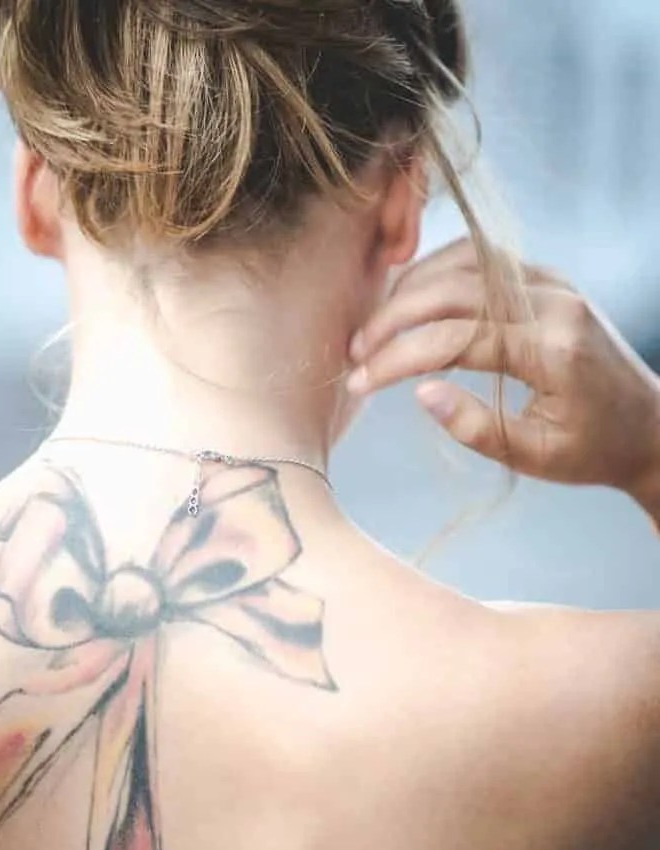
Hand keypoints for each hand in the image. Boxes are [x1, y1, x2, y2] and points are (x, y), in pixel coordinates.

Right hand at [346, 239, 659, 505]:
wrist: (647, 425)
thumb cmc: (590, 449)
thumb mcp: (533, 455)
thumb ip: (476, 427)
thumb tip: (420, 392)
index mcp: (553, 350)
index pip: (457, 339)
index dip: (399, 358)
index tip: (359, 382)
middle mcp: (554, 302)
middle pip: (454, 290)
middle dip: (394, 319)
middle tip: (355, 352)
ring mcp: (552, 282)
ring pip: (465, 261)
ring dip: (411, 289)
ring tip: (375, 328)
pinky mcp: (545, 278)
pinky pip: (481, 258)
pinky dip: (437, 272)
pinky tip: (409, 301)